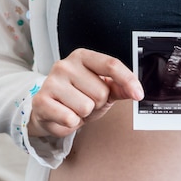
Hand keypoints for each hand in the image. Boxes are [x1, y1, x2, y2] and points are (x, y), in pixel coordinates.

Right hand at [28, 48, 143, 137]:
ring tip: (74, 108)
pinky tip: (64, 115)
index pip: (111, 64)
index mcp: (83, 57)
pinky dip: (72, 122)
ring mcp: (51, 82)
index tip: (139, 95)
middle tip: (86, 101)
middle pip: (101, 91)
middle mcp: (65, 65)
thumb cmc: (80, 97)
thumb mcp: (104, 89)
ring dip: (84, 113)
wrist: (51, 111)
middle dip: (98, 103)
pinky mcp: (41, 101)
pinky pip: (70, 118)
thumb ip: (121, 88)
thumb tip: (137, 92)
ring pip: (86, 106)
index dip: (128, 81)